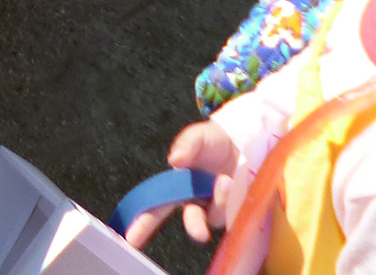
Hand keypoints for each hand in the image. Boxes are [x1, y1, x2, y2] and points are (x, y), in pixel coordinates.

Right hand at [123, 119, 240, 248]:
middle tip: (200, 232)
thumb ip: (186, 144)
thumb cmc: (214, 141)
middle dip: (194, 227)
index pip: (157, 207)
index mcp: (180, 187)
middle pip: (192, 222)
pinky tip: (234, 184)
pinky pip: (234, 214)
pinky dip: (232, 199)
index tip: (130, 239)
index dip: (142, 223)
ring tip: (225, 179)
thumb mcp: (198, 136)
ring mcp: (218, 208)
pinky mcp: (238, 210)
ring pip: (215, 216)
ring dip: (220, 200)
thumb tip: (175, 160)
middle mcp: (198, 202)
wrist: (245, 140)